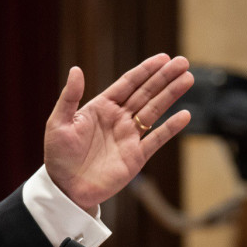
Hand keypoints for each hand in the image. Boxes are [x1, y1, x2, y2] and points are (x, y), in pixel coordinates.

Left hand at [43, 54, 193, 209]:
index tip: (163, 58)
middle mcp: (118, 119)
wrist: (65, 189)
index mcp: (101, 107)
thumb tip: (75, 69)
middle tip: (183, 63)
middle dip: (164, 77)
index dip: (146, 70)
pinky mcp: (136, 157)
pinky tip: (184, 115)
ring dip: (171, 95)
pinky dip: (171, 128)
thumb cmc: (58, 156)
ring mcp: (129, 137)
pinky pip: (157, 139)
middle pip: (146, 93)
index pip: (128, 84)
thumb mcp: (59, 123)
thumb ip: (69, 96)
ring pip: (155, 111)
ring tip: (188, 79)